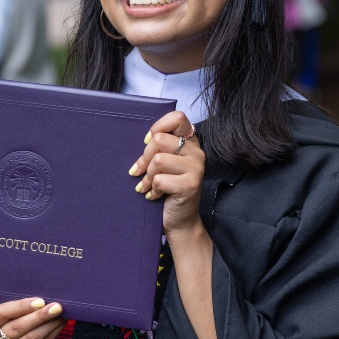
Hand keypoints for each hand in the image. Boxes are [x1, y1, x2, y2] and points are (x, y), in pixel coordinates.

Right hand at [0, 298, 66, 338]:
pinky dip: (54, 332)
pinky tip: (60, 323)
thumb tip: (43, 294)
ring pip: (31, 338)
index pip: (1, 313)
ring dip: (49, 324)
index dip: (20, 306)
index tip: (39, 301)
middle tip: (56, 307)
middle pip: (18, 327)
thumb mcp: (10, 315)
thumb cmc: (14, 324)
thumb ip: (19, 306)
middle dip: (39, 316)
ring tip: (61, 314)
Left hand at [130, 111, 204, 236]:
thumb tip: (144, 139)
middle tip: (141, 172)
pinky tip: (155, 195)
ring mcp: (196, 169)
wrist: (180, 221)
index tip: (147, 142)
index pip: (177, 118)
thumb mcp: (165, 164)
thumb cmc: (169, 189)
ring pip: (158, 160)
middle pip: (160, 139)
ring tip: (148, 186)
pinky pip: (159, 179)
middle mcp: (197, 153)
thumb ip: (160, 147)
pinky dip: (152, 189)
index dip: (158, 127)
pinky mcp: (190, 185)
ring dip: (147, 176)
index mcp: (191, 143)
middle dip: (144, 158)